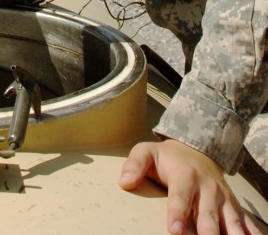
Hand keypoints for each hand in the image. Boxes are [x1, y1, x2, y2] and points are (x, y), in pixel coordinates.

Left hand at [119, 138, 262, 233]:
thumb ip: (135, 164)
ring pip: (231, 220)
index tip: (174, 230)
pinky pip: (247, 222)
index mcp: (185, 175)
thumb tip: (124, 181)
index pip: (180, 196)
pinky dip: (252, 233)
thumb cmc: (168, 157)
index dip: (178, 213)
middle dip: (209, 231)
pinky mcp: (233, 206)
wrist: (197, 149)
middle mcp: (207, 188)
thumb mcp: (147, 152)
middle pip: (209, 213)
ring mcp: (223, 198)